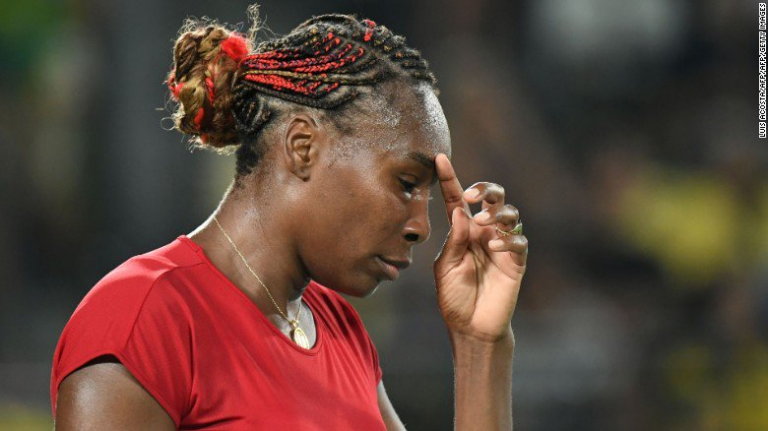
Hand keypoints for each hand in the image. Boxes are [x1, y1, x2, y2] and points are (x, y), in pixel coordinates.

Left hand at [433, 154, 527, 342]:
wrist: (471, 327)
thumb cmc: (454, 297)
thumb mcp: (446, 267)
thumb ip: (454, 240)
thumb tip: (459, 212)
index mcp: (463, 231)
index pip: (456, 200)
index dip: (450, 178)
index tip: (438, 159)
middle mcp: (484, 233)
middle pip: (492, 197)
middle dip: (485, 189)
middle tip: (472, 197)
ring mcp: (502, 246)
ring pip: (510, 214)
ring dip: (497, 213)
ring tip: (484, 224)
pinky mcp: (516, 262)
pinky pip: (519, 242)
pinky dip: (508, 240)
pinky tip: (495, 247)